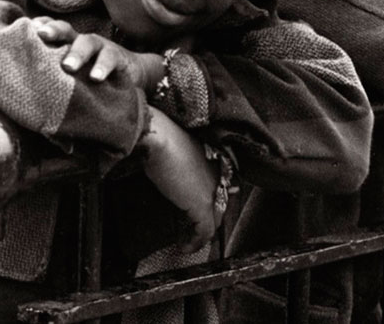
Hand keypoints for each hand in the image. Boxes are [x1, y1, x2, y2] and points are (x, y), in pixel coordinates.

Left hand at [32, 17, 162, 89]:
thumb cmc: (91, 77)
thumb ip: (54, 76)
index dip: (40, 26)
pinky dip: (102, 67)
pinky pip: (110, 59)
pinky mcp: (118, 57)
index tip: (27, 28)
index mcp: (66, 43)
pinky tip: (96, 78)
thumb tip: (26, 95)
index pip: (50, 29)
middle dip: (53, 30)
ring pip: (87, 43)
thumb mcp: (72, 74)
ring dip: (77, 53)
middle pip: (65, 29)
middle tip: (41, 35)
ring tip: (68, 67)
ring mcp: (100, 47)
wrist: (130, 76)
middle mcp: (81, 41)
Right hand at [139, 106, 221, 251]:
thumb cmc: (162, 137)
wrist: (159, 138)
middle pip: (221, 204)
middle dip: (209, 220)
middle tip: (193, 232)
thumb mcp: (175, 148)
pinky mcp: (202, 205)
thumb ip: (181, 161)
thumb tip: (169, 170)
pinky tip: (184, 247)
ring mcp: (213, 190)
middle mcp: (220, 175)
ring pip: (214, 219)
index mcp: (216, 160)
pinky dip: (195, 242)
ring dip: (201, 234)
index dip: (216, 201)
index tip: (207, 211)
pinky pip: (204, 231)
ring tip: (188, 242)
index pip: (223, 186)